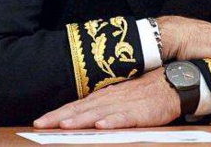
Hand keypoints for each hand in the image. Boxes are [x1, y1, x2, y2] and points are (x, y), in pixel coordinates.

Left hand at [34, 68, 179, 129]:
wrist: (170, 83)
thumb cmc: (143, 93)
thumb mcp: (118, 98)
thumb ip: (101, 106)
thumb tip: (80, 116)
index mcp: (103, 97)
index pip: (76, 106)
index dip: (57, 113)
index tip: (40, 121)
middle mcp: (110, 99)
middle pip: (80, 110)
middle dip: (59, 117)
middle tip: (40, 124)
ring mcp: (124, 105)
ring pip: (97, 113)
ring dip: (80, 120)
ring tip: (64, 125)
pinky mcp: (140, 112)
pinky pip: (124, 118)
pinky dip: (112, 121)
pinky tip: (102, 125)